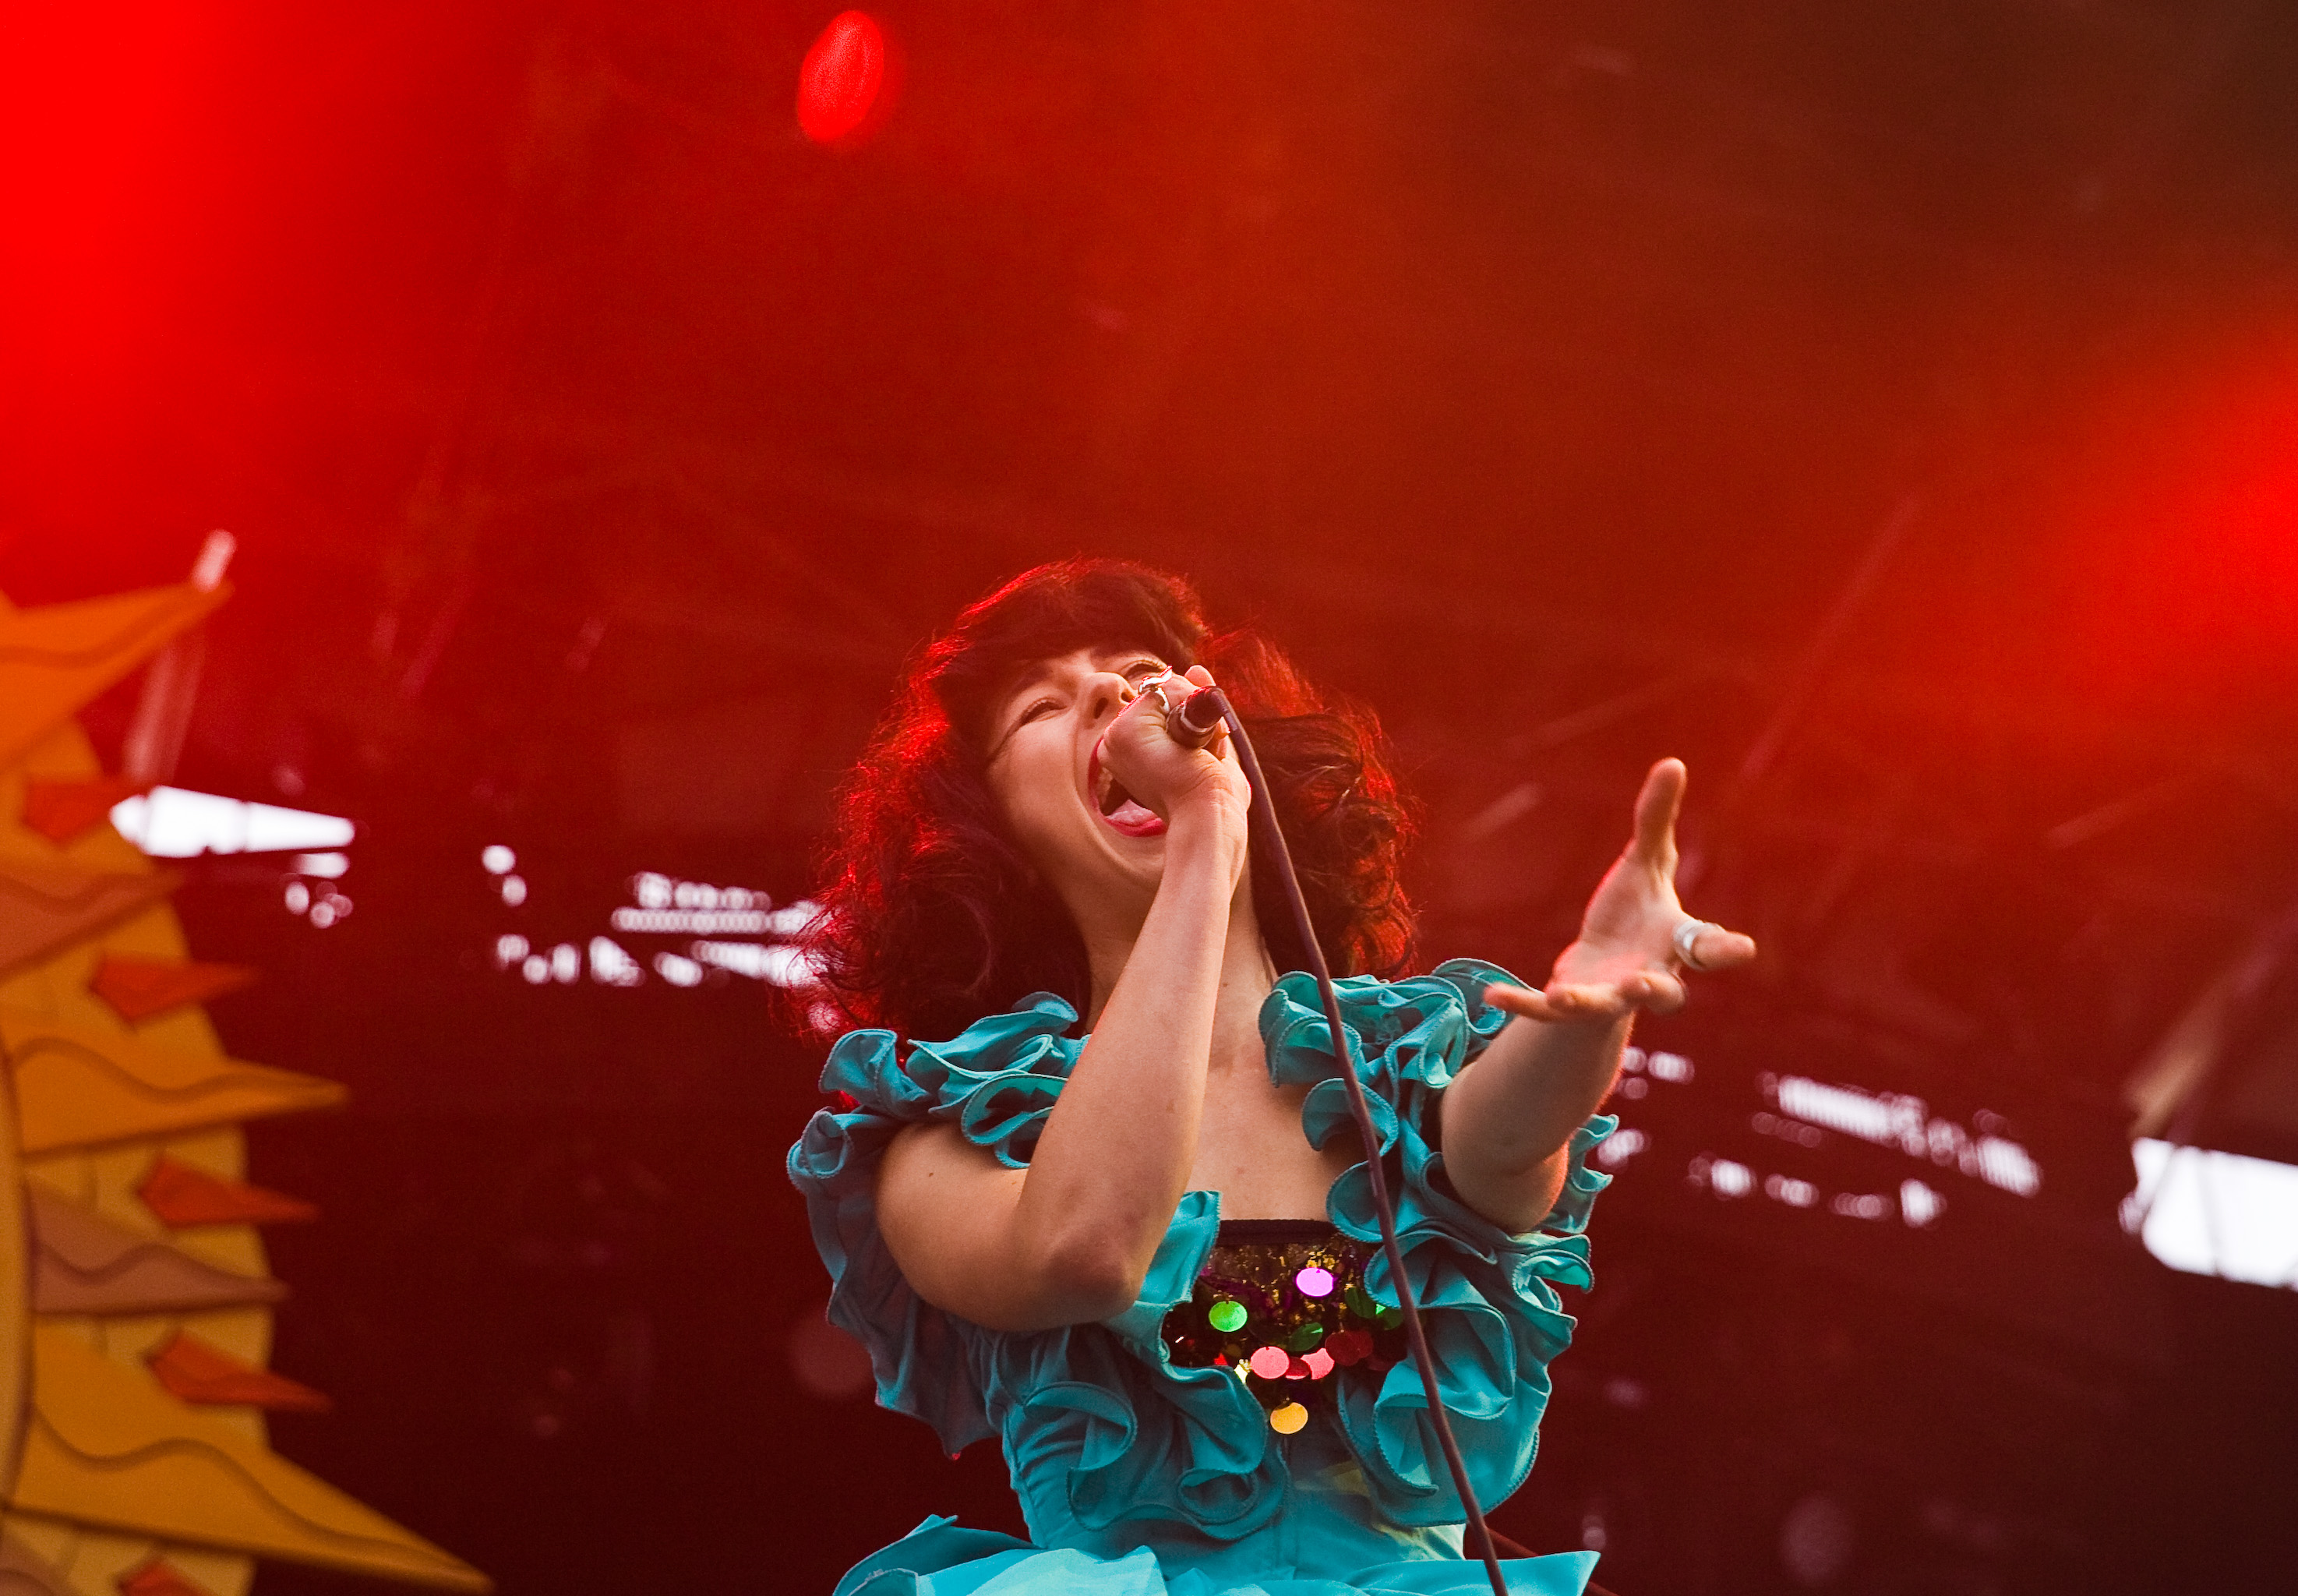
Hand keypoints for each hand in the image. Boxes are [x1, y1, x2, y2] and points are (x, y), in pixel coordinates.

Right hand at [1099, 665, 1250, 824]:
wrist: (1210, 815)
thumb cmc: (1214, 795)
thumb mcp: (1210, 742)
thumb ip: (1200, 704)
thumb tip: (1196, 667)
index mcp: (1132, 751)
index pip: (1162, 706)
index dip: (1191, 711)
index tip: (1209, 743)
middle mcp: (1117, 744)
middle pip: (1163, 694)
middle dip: (1195, 710)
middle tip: (1209, 750)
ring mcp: (1115, 737)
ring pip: (1164, 689)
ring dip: (1196, 711)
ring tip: (1204, 750)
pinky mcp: (1124, 731)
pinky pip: (1163, 689)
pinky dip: (1189, 704)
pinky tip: (1194, 741)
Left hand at [1485, 758, 1754, 1024]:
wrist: (1604, 961)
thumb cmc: (1637, 910)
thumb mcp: (1645, 861)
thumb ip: (1656, 819)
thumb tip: (1672, 762)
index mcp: (1676, 942)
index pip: (1708, 948)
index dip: (1725, 950)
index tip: (1743, 950)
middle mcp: (1650, 976)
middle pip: (1665, 994)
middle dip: (1656, 991)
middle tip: (1643, 986)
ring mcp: (1610, 996)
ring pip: (1604, 1007)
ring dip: (1585, 1002)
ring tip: (1562, 995)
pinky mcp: (1571, 1004)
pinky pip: (1547, 1012)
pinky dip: (1522, 1004)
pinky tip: (1492, 994)